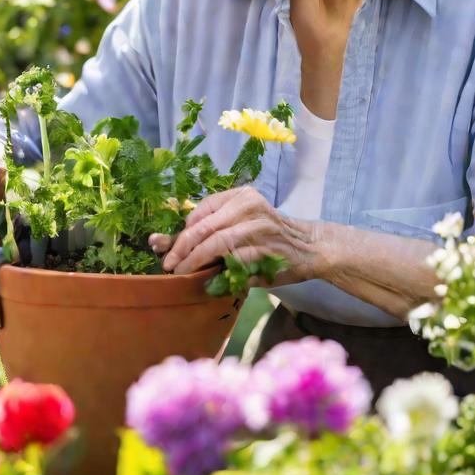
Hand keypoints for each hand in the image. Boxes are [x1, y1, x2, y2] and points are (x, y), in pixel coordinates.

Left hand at [153, 186, 325, 283]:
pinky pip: (236, 260)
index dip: (181, 229)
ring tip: (181, 272)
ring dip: (195, 260)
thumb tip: (164, 242)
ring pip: (217, 242)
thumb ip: (213, 228)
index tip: (166, 246)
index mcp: (241, 195)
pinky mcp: (268, 249)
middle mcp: (250, 206)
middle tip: (168, 264)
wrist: (309, 246)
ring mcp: (260, 227)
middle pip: (205, 226)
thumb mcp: (243, 221)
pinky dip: (218, 270)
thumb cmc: (269, 236)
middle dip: (181, 247)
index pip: (202, 209)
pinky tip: (208, 279)